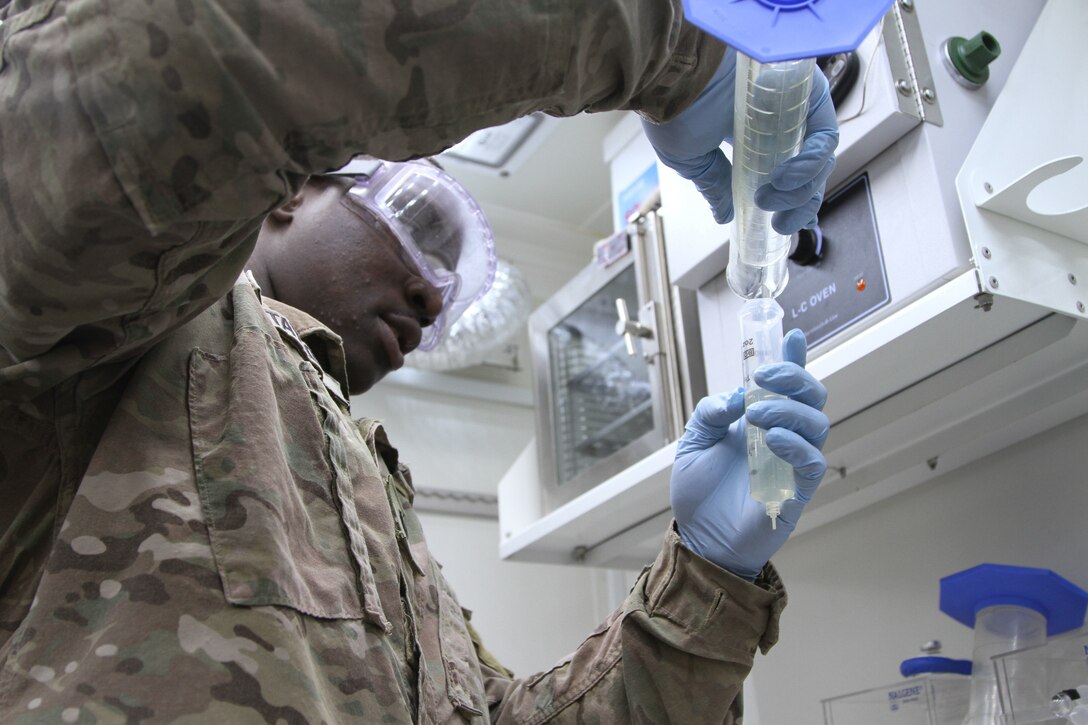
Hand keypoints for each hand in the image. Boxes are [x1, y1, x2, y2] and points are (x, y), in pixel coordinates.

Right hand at [640, 48, 838, 233]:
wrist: (674, 75)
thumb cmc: (673, 109)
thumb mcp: (693, 160)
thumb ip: (715, 185)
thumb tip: (724, 214)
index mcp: (751, 138)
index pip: (784, 177)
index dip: (789, 204)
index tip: (779, 225)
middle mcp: (776, 123)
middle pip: (808, 172)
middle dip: (797, 204)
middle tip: (778, 220)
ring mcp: (794, 109)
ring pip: (821, 159)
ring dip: (801, 188)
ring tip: (772, 196)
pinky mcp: (807, 94)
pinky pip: (826, 135)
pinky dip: (812, 162)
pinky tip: (787, 177)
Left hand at [670, 329, 828, 579]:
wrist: (700, 538)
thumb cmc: (699, 493)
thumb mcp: (693, 443)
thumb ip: (710, 413)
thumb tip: (735, 397)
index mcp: (759, 420)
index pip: (785, 384)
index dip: (793, 359)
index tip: (794, 335)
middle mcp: (782, 436)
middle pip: (811, 396)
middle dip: (794, 377)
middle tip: (764, 378)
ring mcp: (792, 461)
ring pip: (816, 423)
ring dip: (789, 409)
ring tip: (757, 414)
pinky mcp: (797, 489)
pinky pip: (812, 460)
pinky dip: (795, 443)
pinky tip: (771, 439)